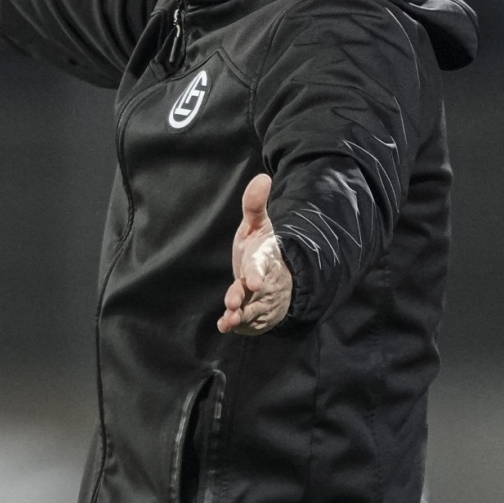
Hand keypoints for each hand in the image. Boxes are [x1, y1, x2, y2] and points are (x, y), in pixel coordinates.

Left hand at [217, 173, 291, 335]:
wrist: (278, 278)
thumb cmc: (262, 249)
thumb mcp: (258, 226)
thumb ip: (254, 205)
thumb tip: (262, 177)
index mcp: (264, 258)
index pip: (262, 266)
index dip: (257, 274)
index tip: (253, 282)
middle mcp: (264, 281)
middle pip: (256, 292)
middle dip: (245, 297)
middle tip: (235, 302)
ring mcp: (260, 300)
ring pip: (252, 309)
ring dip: (241, 315)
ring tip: (230, 318)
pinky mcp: (254, 314)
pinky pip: (247, 322)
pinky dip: (237, 325)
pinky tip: (224, 325)